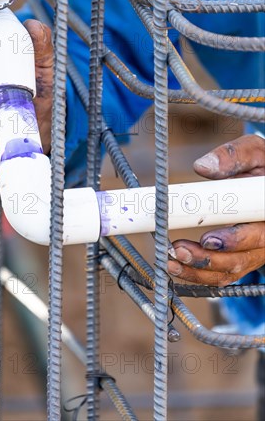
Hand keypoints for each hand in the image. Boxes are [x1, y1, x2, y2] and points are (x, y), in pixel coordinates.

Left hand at [168, 134, 264, 285]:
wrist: (264, 179)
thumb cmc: (262, 164)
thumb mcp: (255, 152)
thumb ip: (233, 156)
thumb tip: (202, 166)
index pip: (260, 234)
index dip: (235, 241)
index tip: (207, 239)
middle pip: (241, 259)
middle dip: (207, 259)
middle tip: (178, 250)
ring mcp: (256, 250)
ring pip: (230, 271)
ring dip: (198, 270)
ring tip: (171, 260)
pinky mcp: (243, 257)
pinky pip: (223, 274)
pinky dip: (199, 274)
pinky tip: (176, 267)